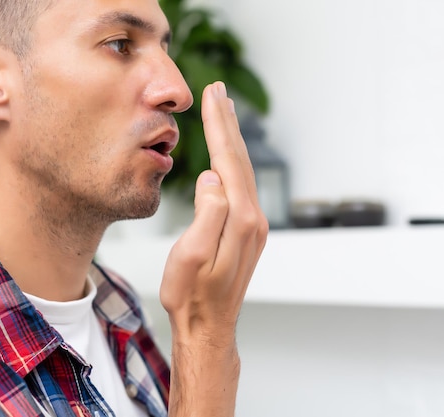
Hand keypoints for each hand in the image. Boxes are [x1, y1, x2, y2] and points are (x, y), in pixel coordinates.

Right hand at [160, 81, 268, 415]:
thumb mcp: (191, 258)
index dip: (219, 126)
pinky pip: (241, 185)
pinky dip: (234, 161)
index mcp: (239, 220)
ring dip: (232, 139)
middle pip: (240, 160)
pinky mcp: (246, 231)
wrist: (208, 326)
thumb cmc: (191, 295)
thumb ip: (207, 215)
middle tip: (218, 91)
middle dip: (228, 123)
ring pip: (242, 171)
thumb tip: (212, 178)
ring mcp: (252, 225)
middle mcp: (252, 219)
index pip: (228, 160)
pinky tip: (226, 156)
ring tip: (223, 113)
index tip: (212, 96)